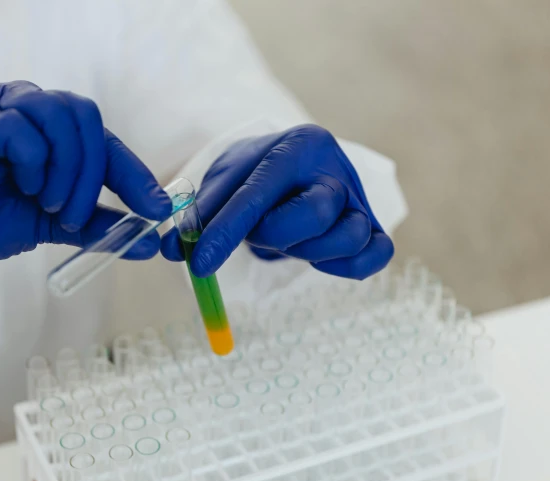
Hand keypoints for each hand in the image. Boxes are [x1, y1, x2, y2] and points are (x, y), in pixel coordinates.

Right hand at [0, 81, 170, 286]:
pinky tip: (23, 188)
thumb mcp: (55, 224)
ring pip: (58, 115)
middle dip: (95, 172)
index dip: (134, 173)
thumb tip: (148, 242)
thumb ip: (98, 225)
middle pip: (87, 117)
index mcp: (49, 127)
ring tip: (49, 204)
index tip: (158, 208)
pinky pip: (21, 130)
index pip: (103, 139)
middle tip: (77, 214)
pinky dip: (33, 163)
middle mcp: (27, 106)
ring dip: (67, 170)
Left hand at [161, 124, 393, 278]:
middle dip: (275, 235)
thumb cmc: (255, 174)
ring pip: (350, 236)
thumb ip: (199, 215)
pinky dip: (346, 265)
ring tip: (286, 240)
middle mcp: (335, 168)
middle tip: (258, 234)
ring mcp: (358, 198)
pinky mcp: (373, 226)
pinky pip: (376, 254)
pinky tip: (317, 257)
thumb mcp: (222, 183)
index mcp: (297, 145)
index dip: (225, 233)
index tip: (199, 264)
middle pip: (315, 214)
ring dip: (308, 251)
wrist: (293, 166)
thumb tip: (173, 251)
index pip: (259, 193)